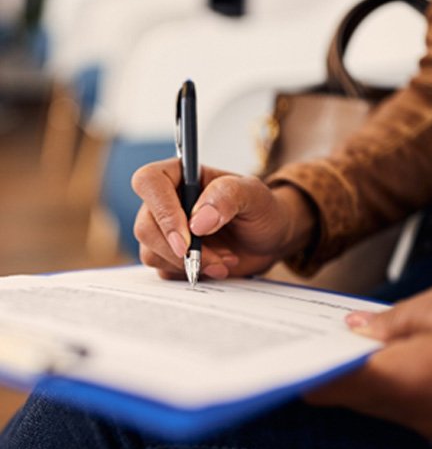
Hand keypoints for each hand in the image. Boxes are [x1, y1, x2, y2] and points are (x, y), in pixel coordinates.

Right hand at [131, 158, 314, 279]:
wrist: (270, 238)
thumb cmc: (261, 208)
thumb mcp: (254, 194)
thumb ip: (228, 196)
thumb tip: (197, 221)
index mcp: (181, 174)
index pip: (150, 182)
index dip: (163, 211)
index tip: (188, 238)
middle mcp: (167, 201)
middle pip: (145, 226)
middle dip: (179, 250)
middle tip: (215, 258)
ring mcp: (165, 230)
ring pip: (151, 252)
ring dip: (190, 264)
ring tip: (225, 259)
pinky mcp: (170, 256)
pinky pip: (164, 271)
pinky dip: (192, 274)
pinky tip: (218, 266)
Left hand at [305, 274, 431, 448]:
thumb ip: (398, 317)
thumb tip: (358, 327)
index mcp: (418, 378)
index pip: (341, 383)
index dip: (313, 370)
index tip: (293, 355)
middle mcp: (429, 417)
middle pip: (360, 395)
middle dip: (342, 367)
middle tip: (325, 337)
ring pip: (387, 405)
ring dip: (376, 377)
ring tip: (368, 341)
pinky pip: (417, 414)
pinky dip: (406, 389)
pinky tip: (410, 361)